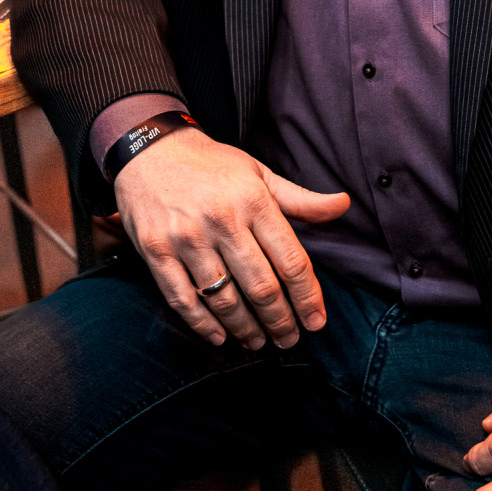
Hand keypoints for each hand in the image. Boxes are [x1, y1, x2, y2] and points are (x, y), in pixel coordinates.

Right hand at [113, 126, 349, 350]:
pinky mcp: (155, 251)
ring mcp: (186, 238)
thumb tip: (343, 205)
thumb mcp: (259, 173)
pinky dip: (203, 325)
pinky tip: (220, 337)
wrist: (148, 148)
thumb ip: (300, 199)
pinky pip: (182, 299)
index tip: (316, 321)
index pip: (291, 261)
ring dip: (245, 328)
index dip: (308, 297)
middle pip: (261, 287)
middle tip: (289, 339)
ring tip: (258, 341)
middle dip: (280, 321)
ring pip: (223, 299)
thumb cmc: (211, 164)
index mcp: (253, 201)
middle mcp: (221, 221)